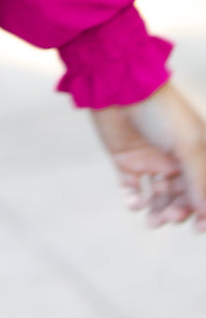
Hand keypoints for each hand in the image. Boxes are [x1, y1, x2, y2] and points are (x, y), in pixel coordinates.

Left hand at [89, 80, 205, 232]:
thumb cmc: (160, 111)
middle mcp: (174, 159)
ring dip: (156, 211)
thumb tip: (205, 214)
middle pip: (181, 197)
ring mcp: (149, 159)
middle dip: (177, 212)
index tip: (197, 229)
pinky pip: (132, 188)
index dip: (202, 211)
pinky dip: (133, 200)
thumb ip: (199, 180)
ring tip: (151, 219)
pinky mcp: (125, 160)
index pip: (202, 190)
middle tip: (166, 218)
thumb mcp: (188, 145)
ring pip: (158, 197)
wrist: (120, 87)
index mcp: (196, 153)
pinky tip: (133, 202)